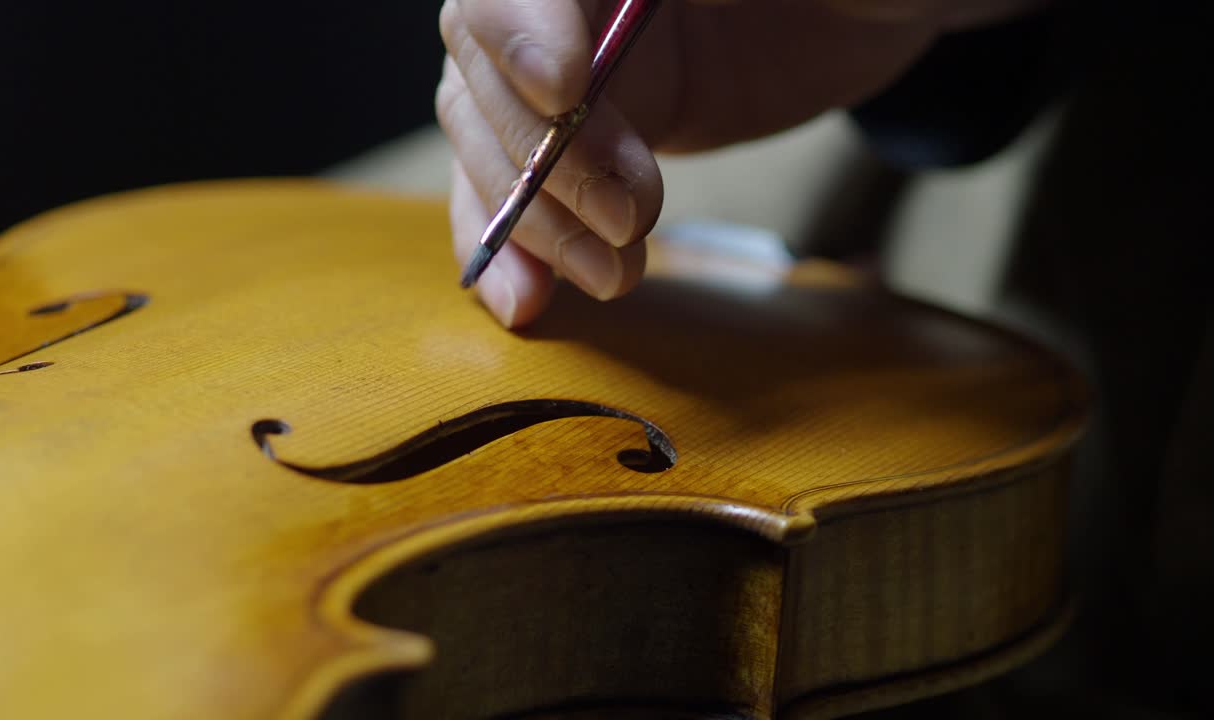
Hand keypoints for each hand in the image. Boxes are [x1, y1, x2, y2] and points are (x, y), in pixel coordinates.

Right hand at [438, 0, 1043, 326]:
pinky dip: (512, 251)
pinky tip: (525, 299)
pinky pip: (513, 194)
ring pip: (491, 146)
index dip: (520, 32)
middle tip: (631, 216)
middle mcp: (559, 7)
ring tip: (611, 275)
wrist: (871, 16)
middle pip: (489, 78)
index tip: (566, 92)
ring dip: (535, 224)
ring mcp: (563, 76)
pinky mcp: (581, 141)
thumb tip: (647, 18)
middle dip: (550, 158)